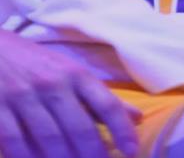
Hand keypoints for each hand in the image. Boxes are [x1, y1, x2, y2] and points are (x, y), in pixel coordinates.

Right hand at [0, 29, 140, 157]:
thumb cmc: (37, 64)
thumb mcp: (72, 73)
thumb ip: (102, 99)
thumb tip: (137, 118)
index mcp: (77, 74)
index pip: (106, 103)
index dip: (121, 129)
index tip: (132, 152)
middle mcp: (54, 84)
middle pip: (79, 127)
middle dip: (93, 154)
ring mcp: (24, 97)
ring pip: (49, 140)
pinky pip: (16, 144)